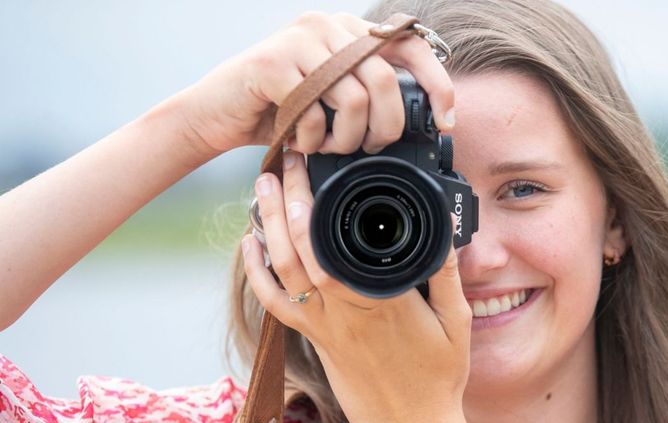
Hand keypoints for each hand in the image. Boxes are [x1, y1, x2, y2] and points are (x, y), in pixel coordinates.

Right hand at [176, 11, 454, 155]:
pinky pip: (314, 112)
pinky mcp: (272, 63)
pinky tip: (300, 142)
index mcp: (350, 31)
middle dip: (385, 129)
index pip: (411, 45)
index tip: (446, 121)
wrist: (217, 115)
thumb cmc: (281, 112)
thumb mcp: (335, 99)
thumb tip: (427, 116)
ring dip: (346, 138)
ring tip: (328, 145)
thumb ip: (371, 92)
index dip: (437, 84)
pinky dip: (311, 139)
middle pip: (386, 82)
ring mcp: (299, 40)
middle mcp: (328, 26)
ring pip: (355, 99)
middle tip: (368, 147)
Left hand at [240, 150, 472, 422]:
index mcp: (380, 302)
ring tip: (260, 187)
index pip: (333, 245)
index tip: (311, 168)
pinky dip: (259, 274)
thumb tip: (442, 232)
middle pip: (300, 249)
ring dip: (266, 228)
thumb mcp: (458, 325)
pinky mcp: (316, 344)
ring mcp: (324, 330)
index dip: (311, 205)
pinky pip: (278, 306)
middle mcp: (343, 313)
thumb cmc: (439, 381)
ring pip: (283, 272)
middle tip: (280, 162)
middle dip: (284, 201)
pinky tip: (250, 245)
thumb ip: (446, 276)